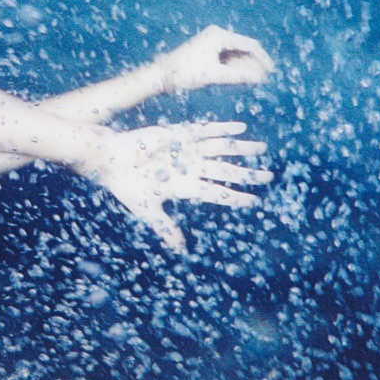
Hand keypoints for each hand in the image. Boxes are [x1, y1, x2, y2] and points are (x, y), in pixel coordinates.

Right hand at [76, 121, 272, 251]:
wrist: (110, 160)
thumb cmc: (127, 186)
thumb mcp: (148, 211)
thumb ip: (165, 228)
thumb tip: (179, 251)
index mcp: (186, 188)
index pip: (218, 193)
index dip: (237, 197)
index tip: (256, 202)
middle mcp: (191, 168)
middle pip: (227, 171)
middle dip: (248, 173)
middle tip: (270, 175)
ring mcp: (187, 150)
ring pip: (222, 149)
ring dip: (242, 149)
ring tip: (262, 149)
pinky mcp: (179, 134)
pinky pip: (206, 130)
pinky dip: (223, 129)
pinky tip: (240, 128)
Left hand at [155, 26, 274, 91]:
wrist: (161, 75)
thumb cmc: (186, 73)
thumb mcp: (214, 75)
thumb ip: (238, 76)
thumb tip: (258, 78)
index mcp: (219, 35)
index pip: (249, 44)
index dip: (262, 58)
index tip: (271, 71)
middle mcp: (216, 35)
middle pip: (243, 49)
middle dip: (253, 64)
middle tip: (264, 79)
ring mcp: (211, 42)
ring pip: (235, 55)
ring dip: (244, 67)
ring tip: (254, 81)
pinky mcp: (207, 51)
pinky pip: (226, 58)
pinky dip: (234, 68)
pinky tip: (240, 79)